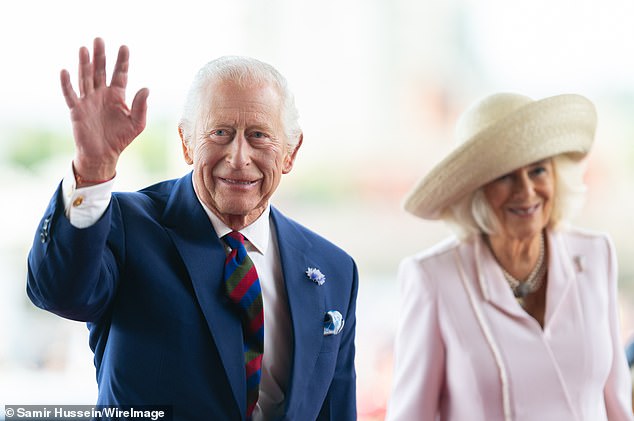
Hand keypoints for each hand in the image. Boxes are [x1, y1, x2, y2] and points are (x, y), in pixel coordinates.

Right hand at [61, 37, 149, 185]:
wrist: (103, 154)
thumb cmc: (121, 138)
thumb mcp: (137, 123)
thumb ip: (141, 106)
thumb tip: (146, 88)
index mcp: (117, 95)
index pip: (120, 74)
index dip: (122, 61)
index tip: (124, 47)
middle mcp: (102, 94)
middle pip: (100, 71)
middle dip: (100, 56)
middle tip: (99, 39)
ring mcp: (88, 100)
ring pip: (86, 78)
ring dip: (84, 64)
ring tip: (84, 48)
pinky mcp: (77, 109)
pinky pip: (71, 94)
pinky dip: (67, 84)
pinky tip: (66, 71)